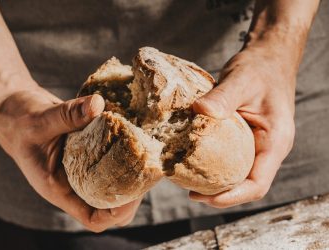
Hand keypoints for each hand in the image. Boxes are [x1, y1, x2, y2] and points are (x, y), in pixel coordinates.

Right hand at [0, 82, 140, 231]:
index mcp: (60, 188)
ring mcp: (83, 169)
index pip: (93, 217)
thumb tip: (98, 105)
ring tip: (146, 155)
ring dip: (131, 173)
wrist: (17, 112)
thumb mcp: (40, 119)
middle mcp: (75, 183)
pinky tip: (135, 137)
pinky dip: (124, 154)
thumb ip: (67, 115)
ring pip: (113, 183)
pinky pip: (110, 161)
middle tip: (146, 171)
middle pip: (110, 205)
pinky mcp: (89, 153)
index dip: (116, 212)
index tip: (134, 193)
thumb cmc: (21, 122)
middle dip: (132, 194)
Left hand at [190, 44, 295, 207]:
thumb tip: (198, 112)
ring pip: (239, 173)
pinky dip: (215, 164)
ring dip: (216, 181)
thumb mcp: (242, 80)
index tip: (203, 197)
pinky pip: (232, 158)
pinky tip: (194, 159)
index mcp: (275, 141)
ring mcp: (258, 144)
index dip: (231, 197)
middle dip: (219, 193)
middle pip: (246, 184)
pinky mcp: (247, 137)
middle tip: (190, 192)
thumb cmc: (260, 68)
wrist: (268, 57)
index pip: (257, 184)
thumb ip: (222, 97)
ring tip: (189, 180)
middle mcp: (268, 148)